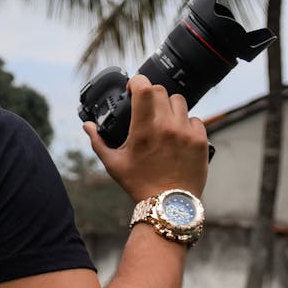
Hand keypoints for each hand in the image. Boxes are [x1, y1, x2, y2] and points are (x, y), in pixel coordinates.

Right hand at [83, 74, 208, 201]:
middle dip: (150, 95)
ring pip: (179, 101)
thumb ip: (98, 142)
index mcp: (144, 129)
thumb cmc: (139, 185)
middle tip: (146, 109)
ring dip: (169, 107)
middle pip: (160, 91)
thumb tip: (87, 126)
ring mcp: (186, 132)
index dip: (137, 81)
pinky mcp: (200, 140)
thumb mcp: (114, 164)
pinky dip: (186, 123)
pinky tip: (178, 136)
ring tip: (163, 122)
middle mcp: (167, 127)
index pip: (143, 87)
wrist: (168, 205)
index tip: (133, 88)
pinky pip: (195, 119)